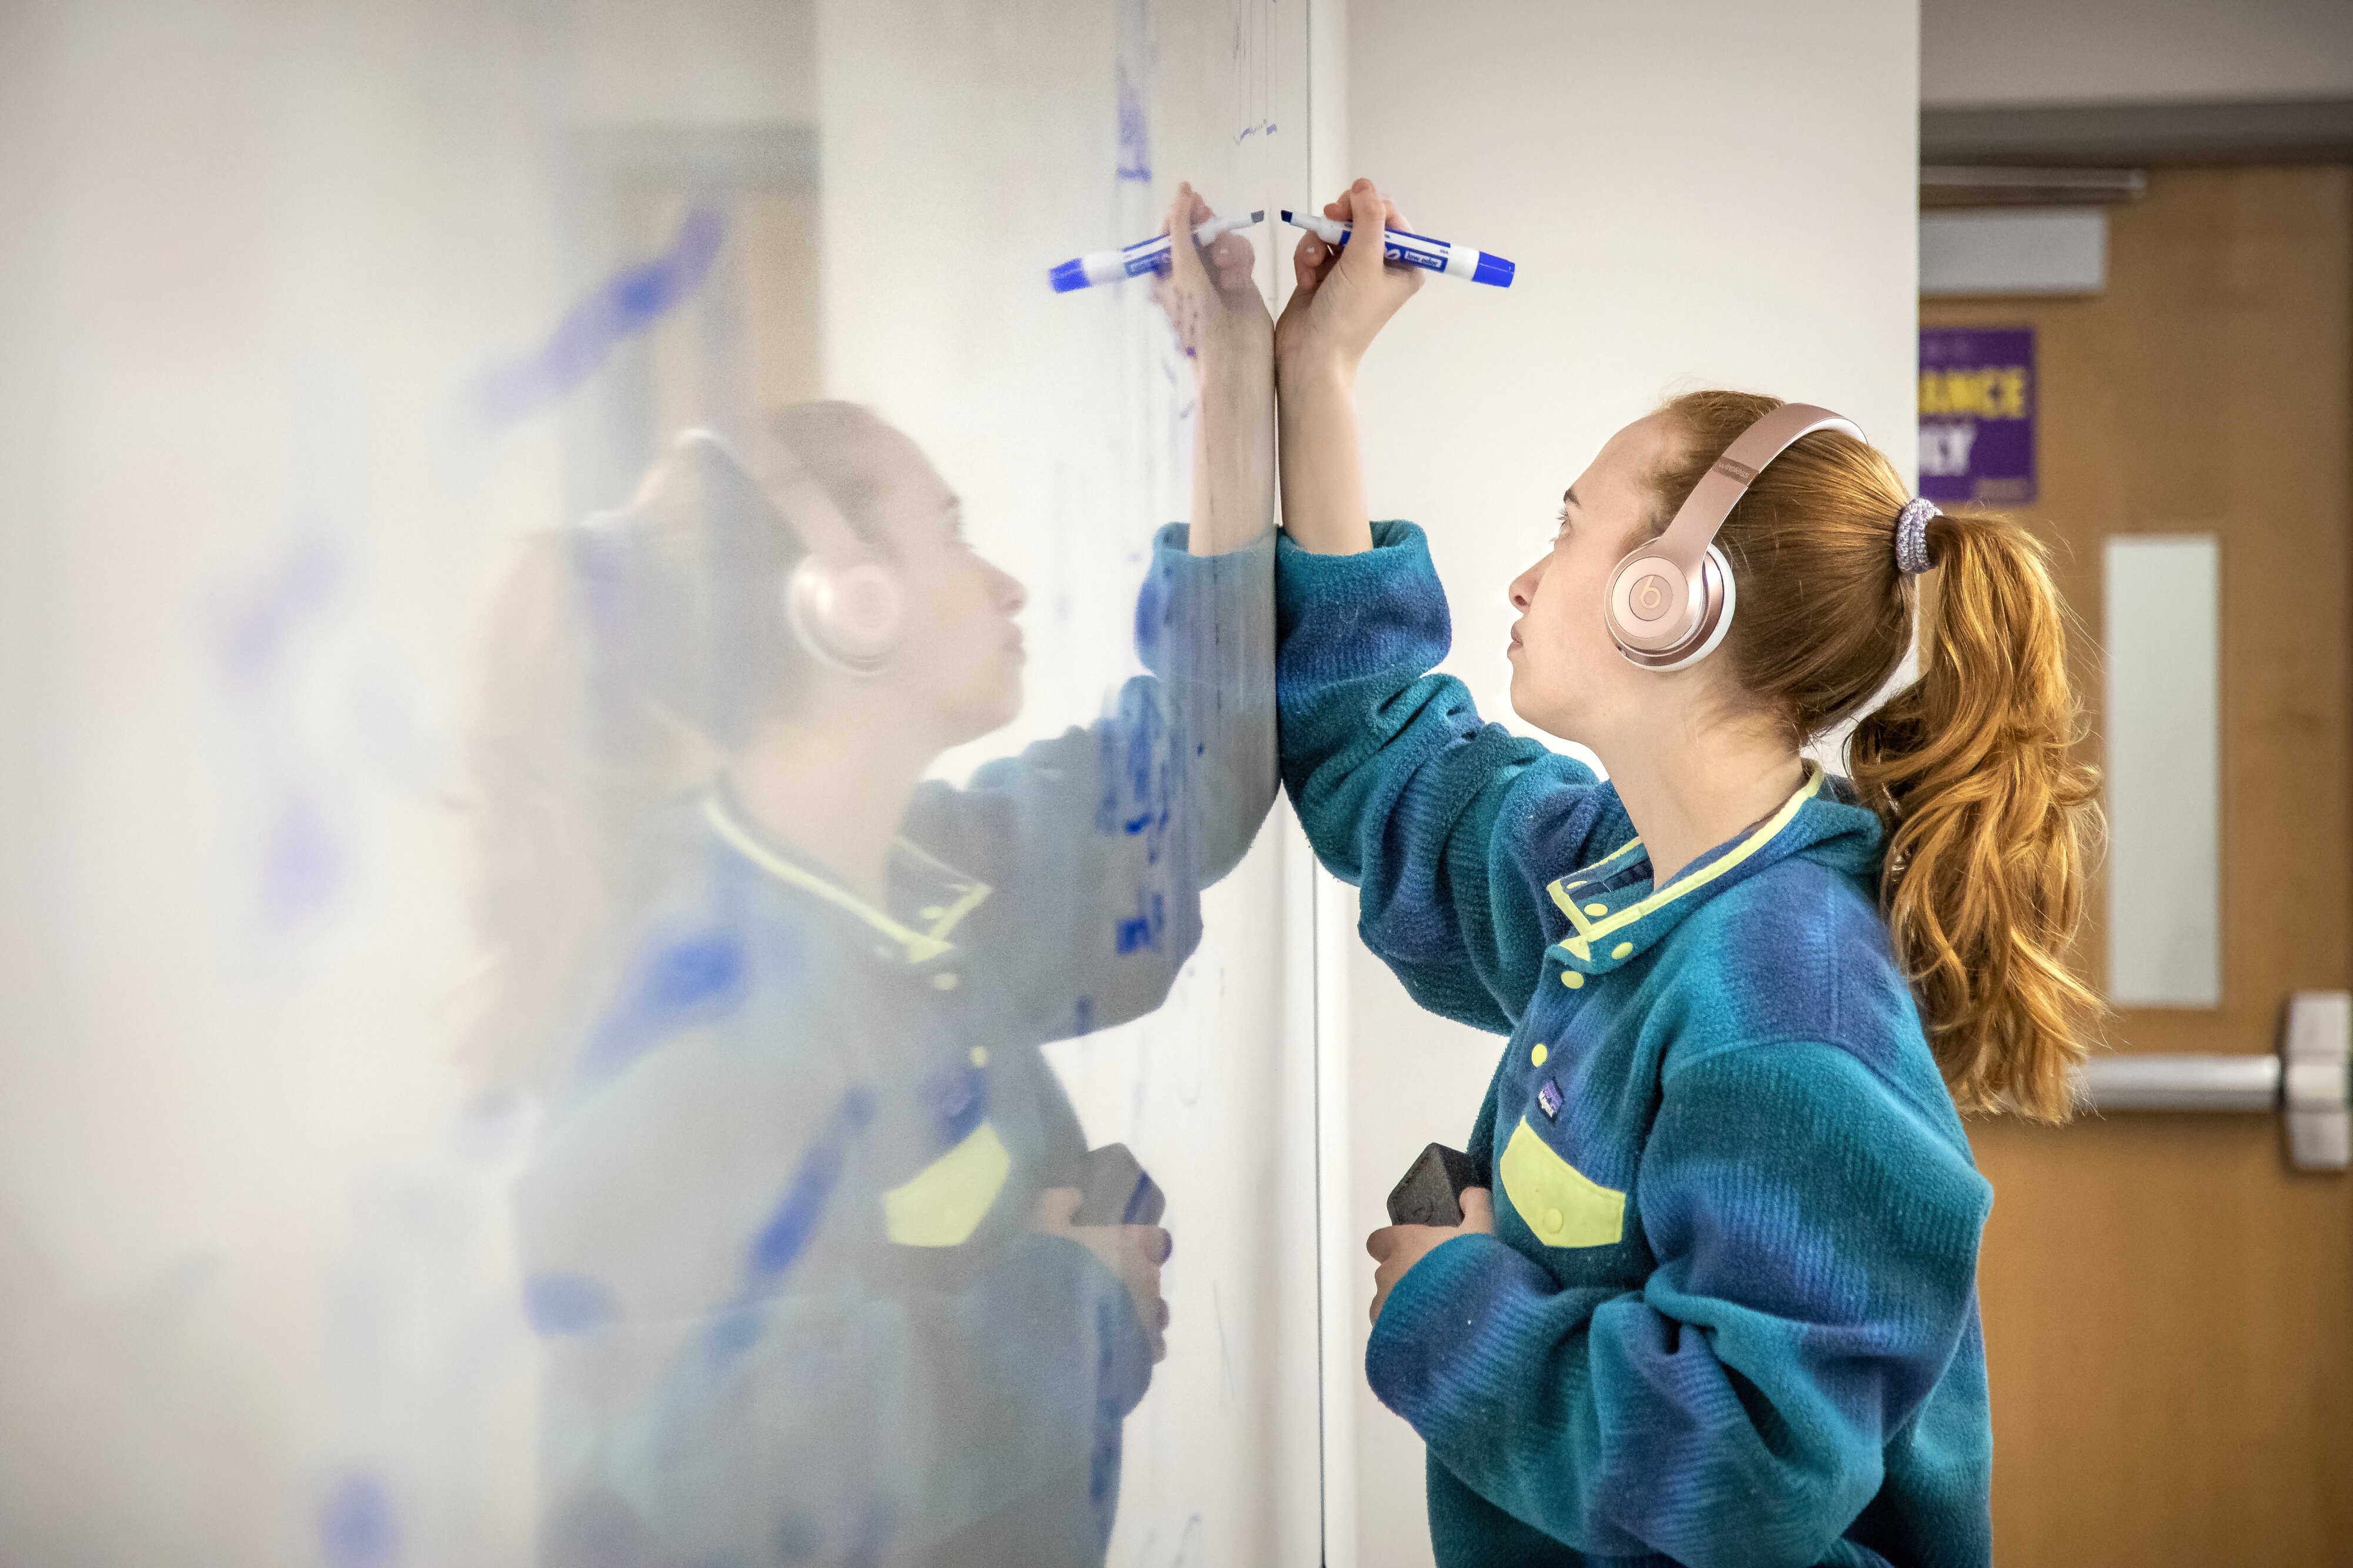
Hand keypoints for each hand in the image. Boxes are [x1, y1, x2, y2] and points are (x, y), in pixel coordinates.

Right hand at [1033, 1186, 1172, 1361]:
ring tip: (1108, 1322)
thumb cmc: (1044, 1271)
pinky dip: (1138, 1346)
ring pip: (1156, 1313)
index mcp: (1131, 1245)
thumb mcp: (1040, 1225)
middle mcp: (1148, 1279)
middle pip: (1152, 1277)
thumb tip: (1076, 1196)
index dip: (1139, 1244)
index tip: (1117, 1250)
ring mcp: (1148, 1317)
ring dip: (1139, 1313)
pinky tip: (1114, 1349)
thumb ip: (1059, 1202)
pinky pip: (1151, 1347)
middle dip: (1133, 1282)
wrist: (1041, 1332)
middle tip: (1101, 1288)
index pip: (1157, 1239)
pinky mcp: (1143, 1352)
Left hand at [1150, 182, 1272, 382]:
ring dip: (1227, 246)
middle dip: (1206, 227)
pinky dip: (1241, 262)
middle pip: (1199, 234)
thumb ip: (1181, 229)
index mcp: (1165, 276)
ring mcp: (1216, 279)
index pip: (1169, 235)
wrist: (1233, 358)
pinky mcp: (1241, 283)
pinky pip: (1242, 256)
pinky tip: (1239, 279)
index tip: (1192, 198)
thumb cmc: (1198, 319)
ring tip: (1227, 265)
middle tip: (1210, 218)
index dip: (1180, 214)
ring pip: (1224, 242)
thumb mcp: (1183, 269)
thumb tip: (1182, 192)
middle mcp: (1189, 276)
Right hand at [1275, 177, 1424, 384]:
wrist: (1311, 355)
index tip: (1347, 210)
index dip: (1368, 208)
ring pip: (1333, 232)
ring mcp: (1352, 270)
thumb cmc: (1346, 315)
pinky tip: (1306, 278)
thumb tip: (1365, 185)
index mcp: (1404, 264)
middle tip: (1326, 226)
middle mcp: (1381, 265)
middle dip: (1338, 224)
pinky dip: (1308, 258)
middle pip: (1360, 219)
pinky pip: (1316, 247)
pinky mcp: (1326, 274)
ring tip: (1312, 265)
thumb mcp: (1363, 261)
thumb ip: (1367, 219)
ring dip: (1318, 243)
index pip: (1391, 217)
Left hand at [1367, 1185, 1493, 1326]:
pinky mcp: (1387, 1336)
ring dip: (1405, 1307)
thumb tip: (1466, 1194)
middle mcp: (1386, 1273)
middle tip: (1440, 1286)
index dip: (1394, 1246)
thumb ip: (1476, 1204)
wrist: (1473, 1324)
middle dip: (1406, 1278)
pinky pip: (1392, 1331)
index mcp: (1403, 1244)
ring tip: (1437, 1317)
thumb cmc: (1474, 1269)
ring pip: (1388, 1304)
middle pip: (1387, 1273)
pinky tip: (1433, 1336)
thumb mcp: (1485, 1228)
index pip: (1378, 1240)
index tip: (1418, 1252)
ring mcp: (1384, 1307)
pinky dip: (1407, 1333)